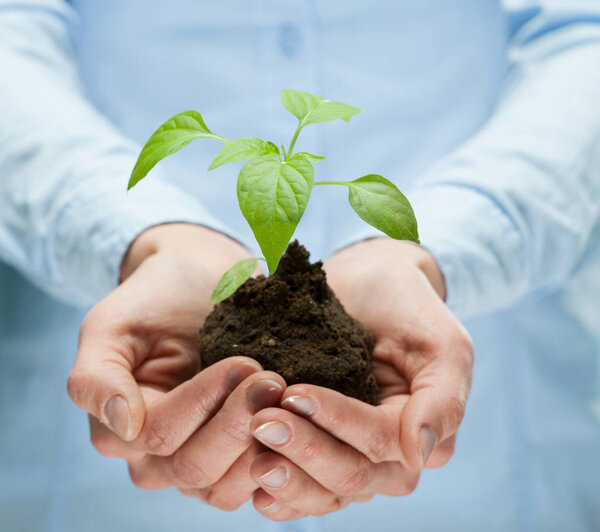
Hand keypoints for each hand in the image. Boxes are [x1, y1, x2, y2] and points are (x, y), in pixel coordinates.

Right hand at [67, 224, 281, 509]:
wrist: (199, 284)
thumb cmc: (156, 299)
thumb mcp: (112, 324)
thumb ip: (97, 376)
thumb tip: (124, 425)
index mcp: (118, 430)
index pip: (160, 435)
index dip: (204, 401)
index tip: (244, 362)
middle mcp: (154, 460)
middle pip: (195, 468)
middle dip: (239, 421)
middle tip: (272, 378)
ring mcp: (197, 464)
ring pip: (227, 488)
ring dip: (263, 442)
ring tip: (284, 394)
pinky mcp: (234, 462)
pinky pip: (256, 483)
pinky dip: (281, 459)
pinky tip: (298, 422)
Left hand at [245, 238, 472, 519]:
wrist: (368, 286)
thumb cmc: (406, 307)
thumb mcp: (443, 343)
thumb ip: (442, 400)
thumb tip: (417, 454)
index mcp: (425, 434)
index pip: (380, 441)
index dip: (339, 421)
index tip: (295, 393)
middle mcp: (391, 457)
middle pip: (350, 475)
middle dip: (305, 451)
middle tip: (262, 423)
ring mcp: (353, 456)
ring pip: (324, 492)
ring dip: (287, 477)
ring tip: (252, 456)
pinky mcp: (322, 449)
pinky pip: (304, 489)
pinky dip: (280, 492)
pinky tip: (252, 486)